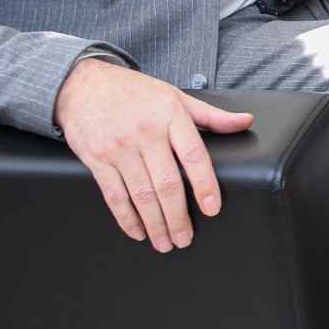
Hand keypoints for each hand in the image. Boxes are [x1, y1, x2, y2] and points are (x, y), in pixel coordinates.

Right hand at [55, 58, 253, 249]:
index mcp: (170, 117)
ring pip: (141, 195)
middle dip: (178, 217)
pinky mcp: (97, 160)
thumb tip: (245, 122)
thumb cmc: (134, 91)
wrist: (83, 85)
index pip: (193, 155)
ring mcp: (119, 148)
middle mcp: (145, 134)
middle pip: (166, 183)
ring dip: (155, 223)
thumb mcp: (175, 96)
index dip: (205, 185)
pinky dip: (126, 218)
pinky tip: (137, 232)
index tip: (212, 209)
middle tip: (185, 239)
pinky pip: (114, 195)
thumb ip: (210, 115)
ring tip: (165, 243)